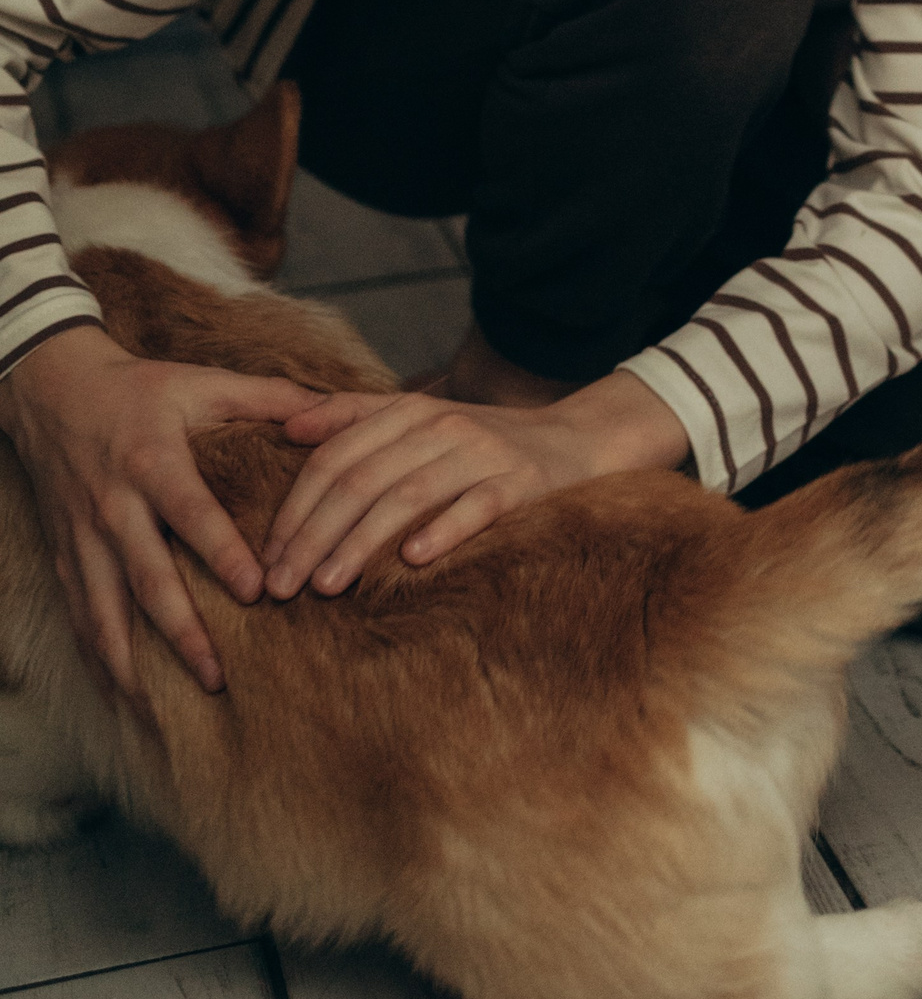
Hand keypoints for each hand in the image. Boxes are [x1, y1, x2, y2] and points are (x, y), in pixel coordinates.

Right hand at [0, 325, 320, 693]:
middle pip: (148, 579)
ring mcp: (83, 536)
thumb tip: (338, 408)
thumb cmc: (141, 389)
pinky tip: (122, 692)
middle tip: (220, 675)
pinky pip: (78, 615)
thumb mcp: (204, 382)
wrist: (51, 391)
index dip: (222, 553)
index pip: (191, 515)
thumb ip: (272, 398)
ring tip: (165, 705)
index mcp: (154, 463)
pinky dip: (98, 656)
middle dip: (183, 632)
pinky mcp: (64, 554)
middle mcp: (113, 506)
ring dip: (134, 660)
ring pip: (105, 609)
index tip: (257, 591)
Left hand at [262, 372, 687, 598]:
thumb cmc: (485, 441)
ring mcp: (484, 453)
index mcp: (409, 411)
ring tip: (326, 587)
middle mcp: (443, 426)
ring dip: (359, 544)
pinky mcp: (523, 483)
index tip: (267, 557)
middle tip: (281, 586)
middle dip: (313, 536)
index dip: (294, 508)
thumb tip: (290, 428)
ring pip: (406, 496)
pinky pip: (476, 507)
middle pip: (360, 481)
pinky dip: (442, 531)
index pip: (334, 458)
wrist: (578, 440)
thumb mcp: (421, 418)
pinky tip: (411, 562)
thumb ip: (357, 416)